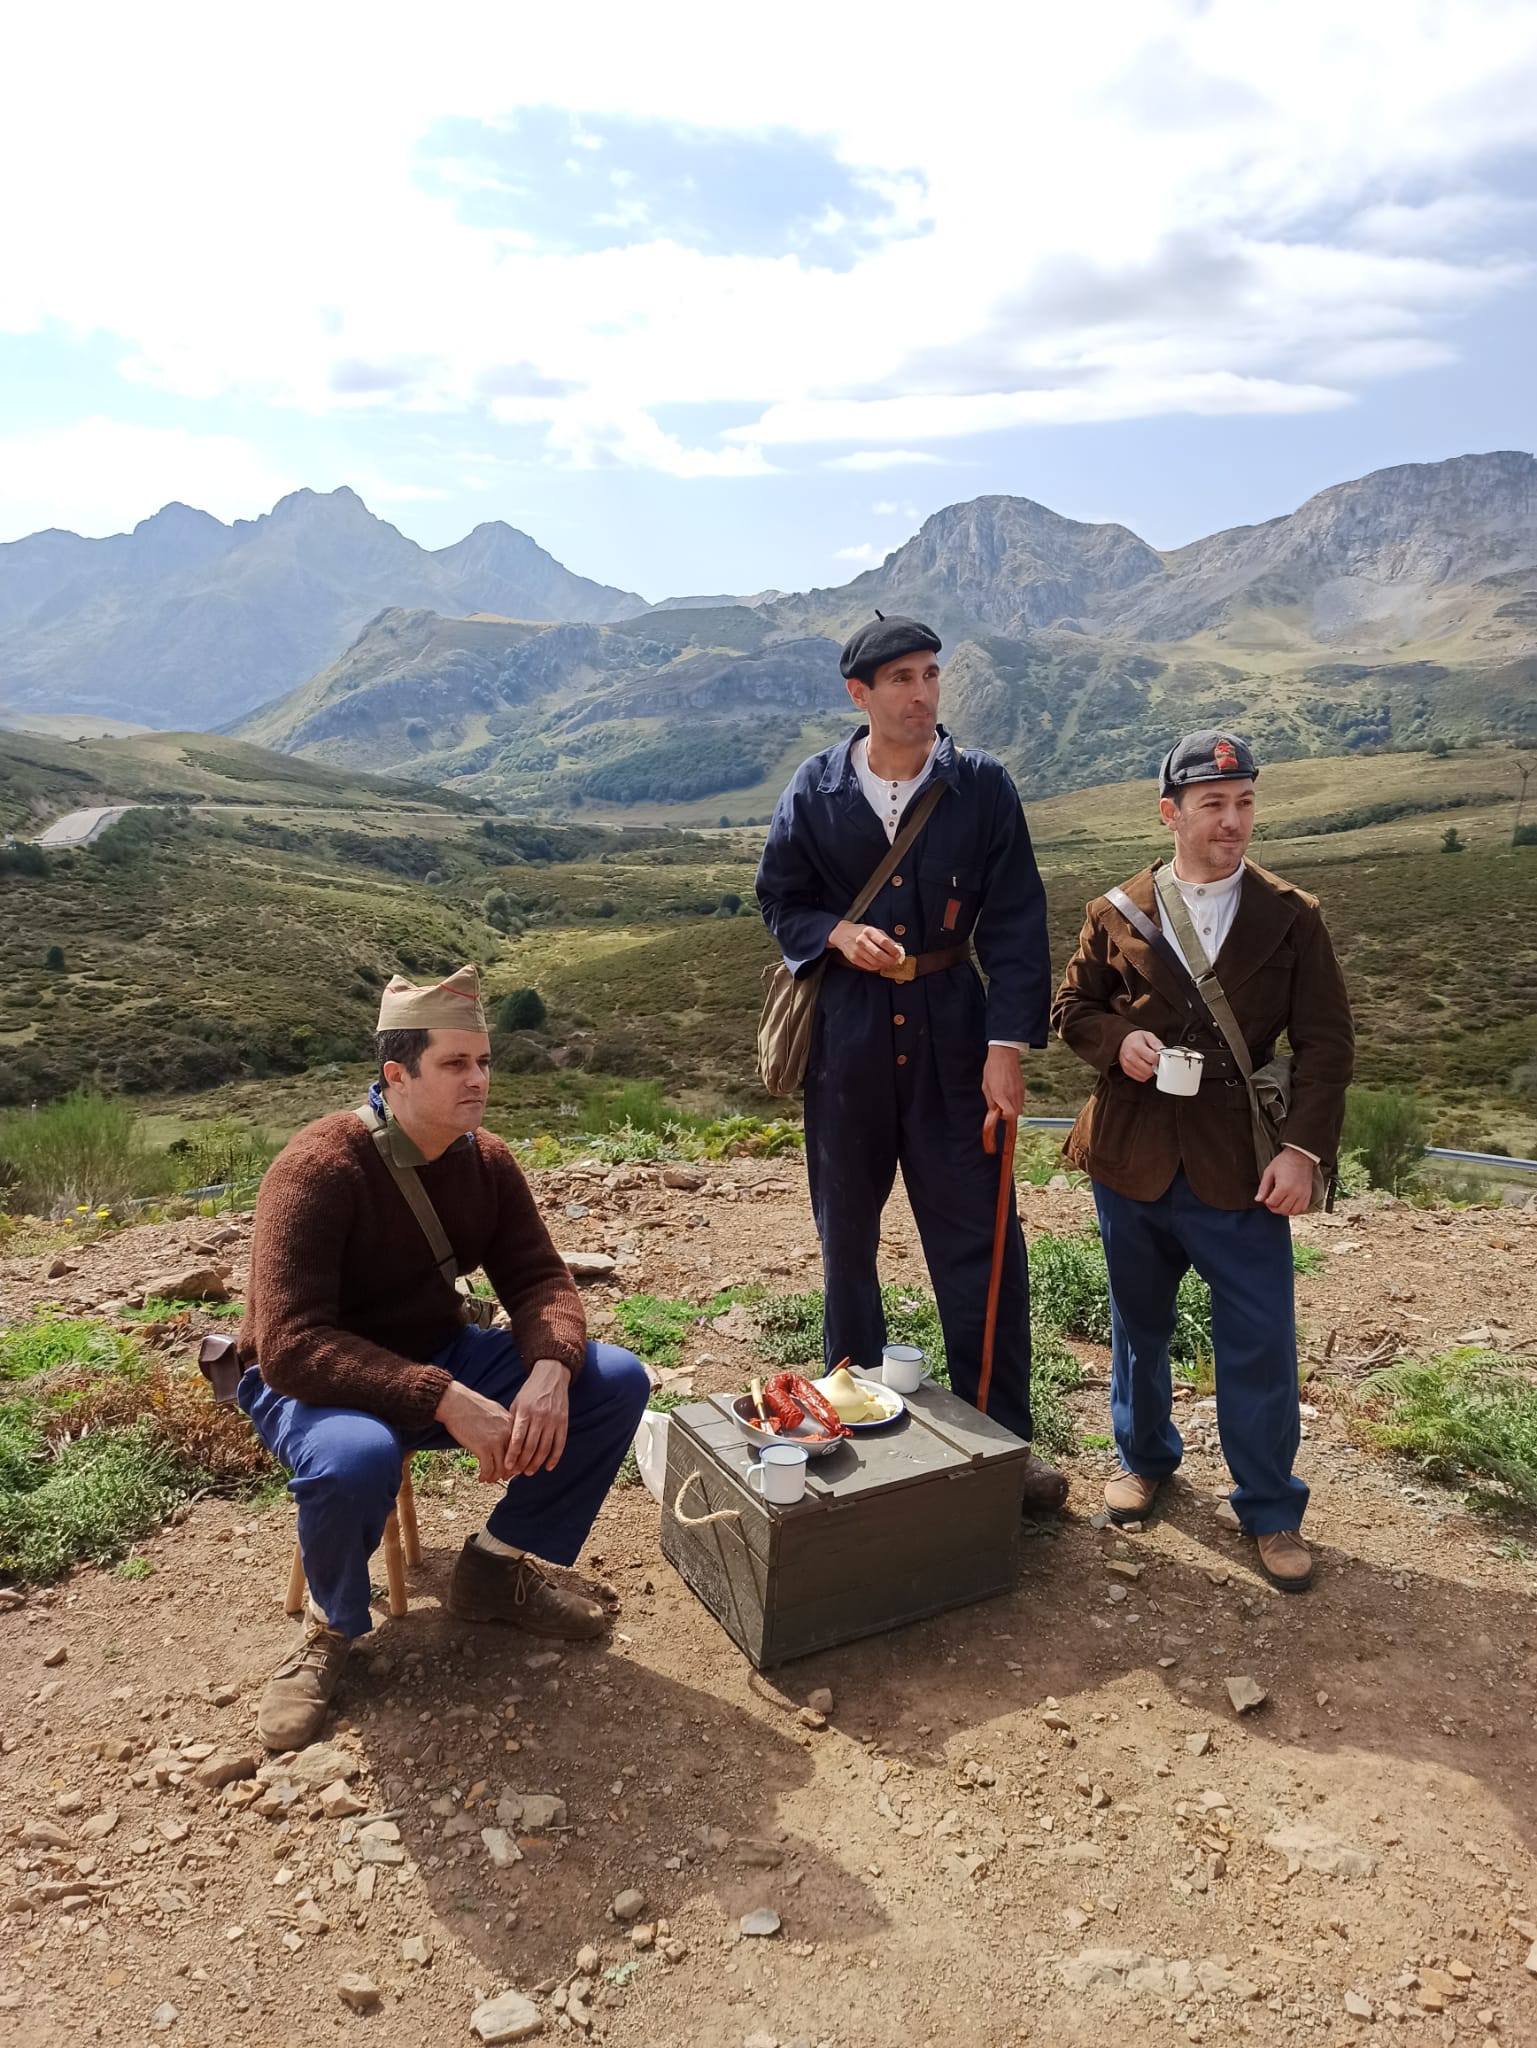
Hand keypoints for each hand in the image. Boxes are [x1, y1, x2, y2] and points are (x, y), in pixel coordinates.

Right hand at [434, 1379, 510, 1483]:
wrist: (457, 1403)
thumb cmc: (472, 1405)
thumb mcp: (495, 1411)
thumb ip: (504, 1424)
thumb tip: (505, 1437)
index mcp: (512, 1424)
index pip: (521, 1448)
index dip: (517, 1461)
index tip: (513, 1467)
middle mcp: (507, 1433)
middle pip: (514, 1460)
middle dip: (509, 1472)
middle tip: (504, 1477)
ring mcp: (496, 1441)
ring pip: (502, 1468)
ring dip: (496, 1477)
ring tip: (490, 1479)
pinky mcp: (483, 1448)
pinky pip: (488, 1469)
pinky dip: (485, 1476)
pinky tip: (481, 1478)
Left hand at [502, 1358, 570, 1476]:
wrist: (551, 1376)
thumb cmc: (530, 1391)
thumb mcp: (517, 1403)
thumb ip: (513, 1422)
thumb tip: (505, 1445)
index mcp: (525, 1412)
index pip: (518, 1439)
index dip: (512, 1455)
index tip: (507, 1467)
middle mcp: (540, 1417)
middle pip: (531, 1447)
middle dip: (523, 1463)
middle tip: (516, 1473)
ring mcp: (553, 1420)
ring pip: (545, 1448)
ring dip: (537, 1463)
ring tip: (529, 1472)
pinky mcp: (563, 1422)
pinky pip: (560, 1444)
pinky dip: (555, 1458)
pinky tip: (548, 1467)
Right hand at [829, 920, 904, 972]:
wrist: (842, 934)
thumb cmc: (861, 932)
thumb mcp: (874, 930)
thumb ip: (886, 938)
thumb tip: (898, 948)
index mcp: (868, 931)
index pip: (883, 942)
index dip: (892, 950)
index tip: (898, 954)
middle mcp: (861, 940)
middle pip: (879, 954)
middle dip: (889, 960)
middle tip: (895, 962)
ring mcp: (856, 950)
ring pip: (874, 962)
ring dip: (884, 964)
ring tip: (888, 963)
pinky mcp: (853, 958)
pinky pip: (868, 966)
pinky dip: (876, 967)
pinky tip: (879, 964)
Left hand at [982, 1044, 1024, 1121]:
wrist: (1004, 1055)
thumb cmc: (993, 1067)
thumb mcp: (986, 1086)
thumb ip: (990, 1101)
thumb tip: (993, 1110)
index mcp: (1001, 1094)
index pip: (1009, 1115)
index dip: (1003, 1117)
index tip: (998, 1114)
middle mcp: (1012, 1094)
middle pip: (1016, 1114)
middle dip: (1008, 1114)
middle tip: (1000, 1108)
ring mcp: (1019, 1091)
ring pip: (1020, 1108)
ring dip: (1012, 1108)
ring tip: (1004, 1101)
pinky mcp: (1023, 1087)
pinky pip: (1021, 1100)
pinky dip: (1016, 1102)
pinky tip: (1009, 1095)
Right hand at [1117, 1028, 1164, 1082]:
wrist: (1123, 1041)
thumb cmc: (1136, 1039)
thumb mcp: (1148, 1035)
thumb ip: (1156, 1043)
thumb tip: (1163, 1051)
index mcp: (1136, 1047)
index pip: (1152, 1059)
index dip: (1158, 1058)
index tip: (1157, 1056)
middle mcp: (1130, 1057)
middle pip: (1148, 1070)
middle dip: (1154, 1066)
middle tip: (1153, 1061)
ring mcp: (1127, 1065)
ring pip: (1145, 1076)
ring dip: (1149, 1071)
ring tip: (1148, 1063)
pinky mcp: (1126, 1070)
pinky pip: (1140, 1078)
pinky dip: (1144, 1074)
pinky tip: (1144, 1067)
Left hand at [1256, 1147, 1315, 1216]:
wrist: (1300, 1155)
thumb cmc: (1284, 1162)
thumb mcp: (1269, 1172)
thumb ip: (1263, 1187)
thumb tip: (1258, 1199)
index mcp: (1284, 1187)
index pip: (1272, 1203)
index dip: (1266, 1202)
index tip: (1266, 1196)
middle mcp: (1295, 1193)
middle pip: (1282, 1210)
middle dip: (1273, 1207)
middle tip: (1271, 1200)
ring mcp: (1303, 1195)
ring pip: (1292, 1212)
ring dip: (1284, 1210)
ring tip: (1279, 1202)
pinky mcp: (1308, 1195)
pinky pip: (1301, 1209)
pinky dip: (1294, 1209)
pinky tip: (1289, 1203)